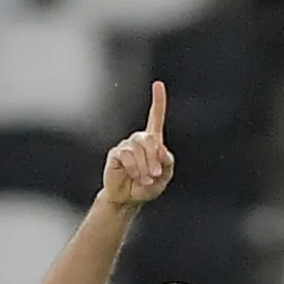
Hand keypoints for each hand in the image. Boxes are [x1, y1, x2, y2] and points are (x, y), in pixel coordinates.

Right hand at [100, 80, 174, 210]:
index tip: (158, 84)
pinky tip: (135, 177)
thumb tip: (162, 150)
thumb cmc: (147, 187)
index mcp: (152, 142)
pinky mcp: (115, 154)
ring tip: (145, 180)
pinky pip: (126, 156)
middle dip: (154, 158)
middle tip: (156, 174)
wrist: (128, 199)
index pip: (155, 117)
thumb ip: (168, 163)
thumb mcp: (165, 177)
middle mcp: (138, 140)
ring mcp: (125, 146)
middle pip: (149, 138)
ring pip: (137, 148)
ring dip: (144, 166)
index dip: (158, 101)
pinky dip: (133, 168)